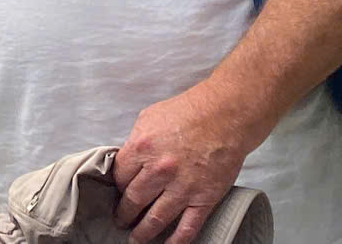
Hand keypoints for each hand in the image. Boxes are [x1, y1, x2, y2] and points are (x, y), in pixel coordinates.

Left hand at [112, 82, 256, 243]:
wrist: (225, 116)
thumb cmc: (188, 112)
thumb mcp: (149, 118)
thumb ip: (136, 142)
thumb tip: (126, 161)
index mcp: (142, 147)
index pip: (119, 176)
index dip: (116, 187)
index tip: (116, 194)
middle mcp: (159, 170)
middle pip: (133, 200)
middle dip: (124, 214)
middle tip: (120, 221)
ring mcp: (182, 187)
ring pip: (156, 219)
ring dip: (143, 233)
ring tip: (136, 239)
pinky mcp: (203, 198)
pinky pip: (187, 227)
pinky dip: (176, 241)